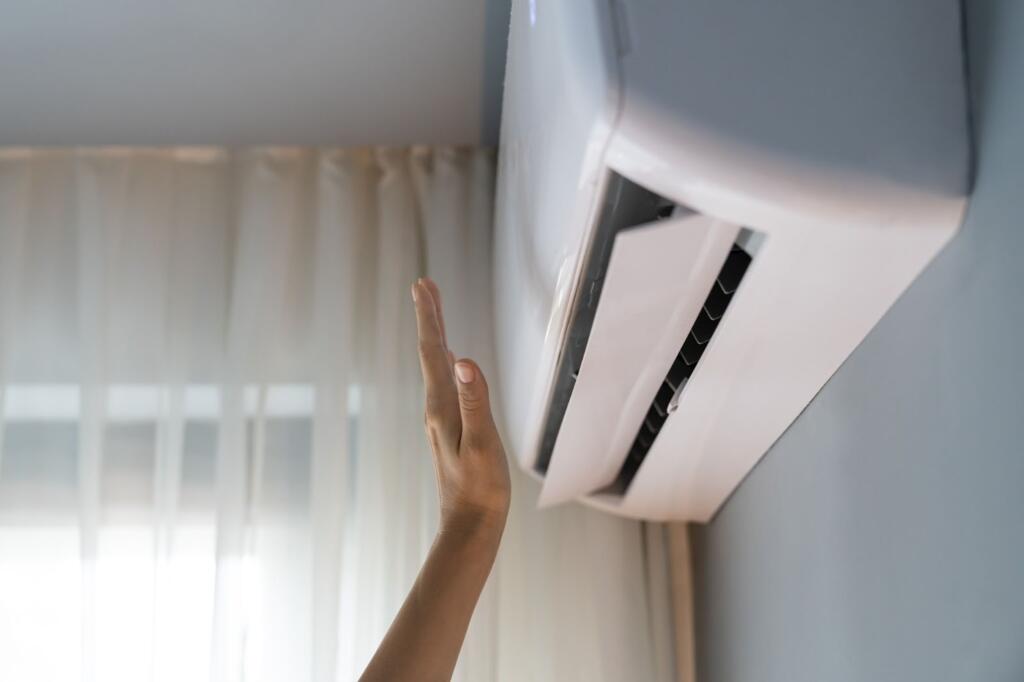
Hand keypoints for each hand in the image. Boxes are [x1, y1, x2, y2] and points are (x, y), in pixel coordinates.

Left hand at [412, 278, 510, 534]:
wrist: (470, 527)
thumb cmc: (481, 488)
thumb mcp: (483, 444)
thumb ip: (475, 401)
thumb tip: (464, 361)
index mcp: (442, 407)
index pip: (433, 352)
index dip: (430, 317)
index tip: (422, 285)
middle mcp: (436, 410)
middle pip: (431, 355)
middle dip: (430, 319)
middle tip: (424, 286)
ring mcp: (442, 420)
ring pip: (436, 369)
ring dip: (435, 338)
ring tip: (435, 314)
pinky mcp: (451, 430)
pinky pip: (445, 385)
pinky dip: (445, 363)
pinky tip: (451, 364)